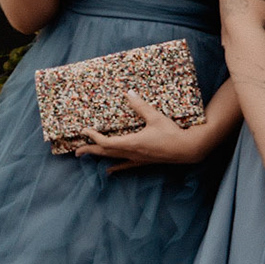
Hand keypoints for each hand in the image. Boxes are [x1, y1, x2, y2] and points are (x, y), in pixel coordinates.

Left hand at [74, 91, 214, 170]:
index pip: (106, 142)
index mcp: (132, 143)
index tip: (85, 130)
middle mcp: (132, 153)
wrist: (188, 149)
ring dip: (100, 156)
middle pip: (106, 153)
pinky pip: (126, 165)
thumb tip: (128, 92)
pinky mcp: (144, 161)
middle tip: (76, 151)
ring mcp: (137, 159)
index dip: (94, 137)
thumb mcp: (156, 117)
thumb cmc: (172, 132)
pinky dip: (116, 167)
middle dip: (90, 150)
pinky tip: (109, 171)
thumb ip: (140, 106)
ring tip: (87, 156)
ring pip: (114, 159)